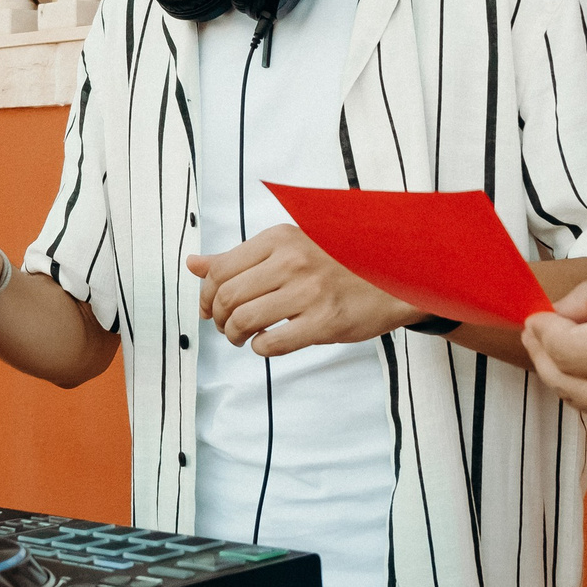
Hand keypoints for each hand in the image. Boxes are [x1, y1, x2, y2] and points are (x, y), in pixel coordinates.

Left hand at [187, 225, 416, 356]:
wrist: (393, 278)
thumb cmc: (335, 263)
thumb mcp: (287, 248)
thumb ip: (238, 258)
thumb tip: (193, 264)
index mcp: (279, 238)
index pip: (220, 270)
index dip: (207, 297)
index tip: (211, 309)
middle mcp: (292, 260)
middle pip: (228, 297)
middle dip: (220, 320)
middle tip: (228, 328)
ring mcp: (309, 291)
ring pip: (244, 321)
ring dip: (236, 336)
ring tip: (244, 338)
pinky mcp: (325, 322)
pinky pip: (273, 344)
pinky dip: (261, 349)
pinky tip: (268, 343)